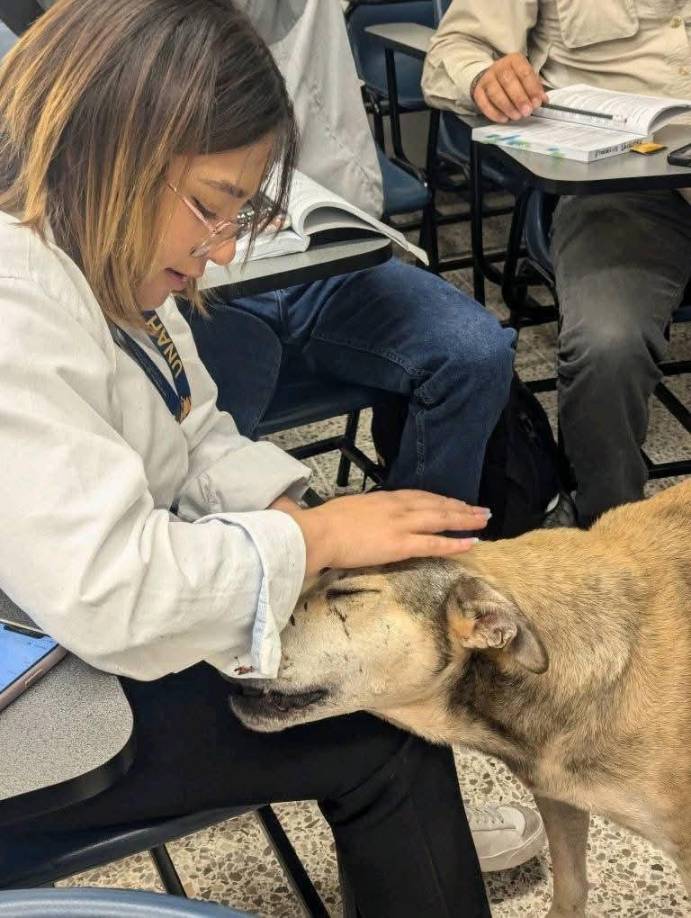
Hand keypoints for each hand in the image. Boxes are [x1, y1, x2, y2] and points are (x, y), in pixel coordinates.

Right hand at [271, 490, 489, 575]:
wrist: (315, 533)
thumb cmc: (317, 525)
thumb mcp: (332, 512)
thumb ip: (338, 512)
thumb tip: (319, 511)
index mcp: (379, 499)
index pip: (416, 496)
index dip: (437, 499)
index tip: (451, 501)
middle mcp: (394, 506)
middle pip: (434, 503)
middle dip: (458, 506)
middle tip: (480, 509)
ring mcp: (400, 523)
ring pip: (440, 518)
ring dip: (464, 519)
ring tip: (483, 520)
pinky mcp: (401, 543)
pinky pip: (435, 543)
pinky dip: (455, 542)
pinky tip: (471, 543)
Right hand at [472, 53, 547, 122]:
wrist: (491, 77)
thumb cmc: (514, 79)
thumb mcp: (526, 79)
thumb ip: (535, 89)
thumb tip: (543, 101)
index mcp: (514, 60)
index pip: (524, 73)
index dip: (532, 89)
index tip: (537, 103)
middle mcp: (499, 67)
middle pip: (508, 82)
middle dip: (519, 98)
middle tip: (527, 112)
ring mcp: (487, 79)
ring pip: (495, 93)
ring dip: (507, 107)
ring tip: (516, 117)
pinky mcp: (478, 91)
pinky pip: (484, 103)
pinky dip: (494, 113)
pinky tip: (504, 119)